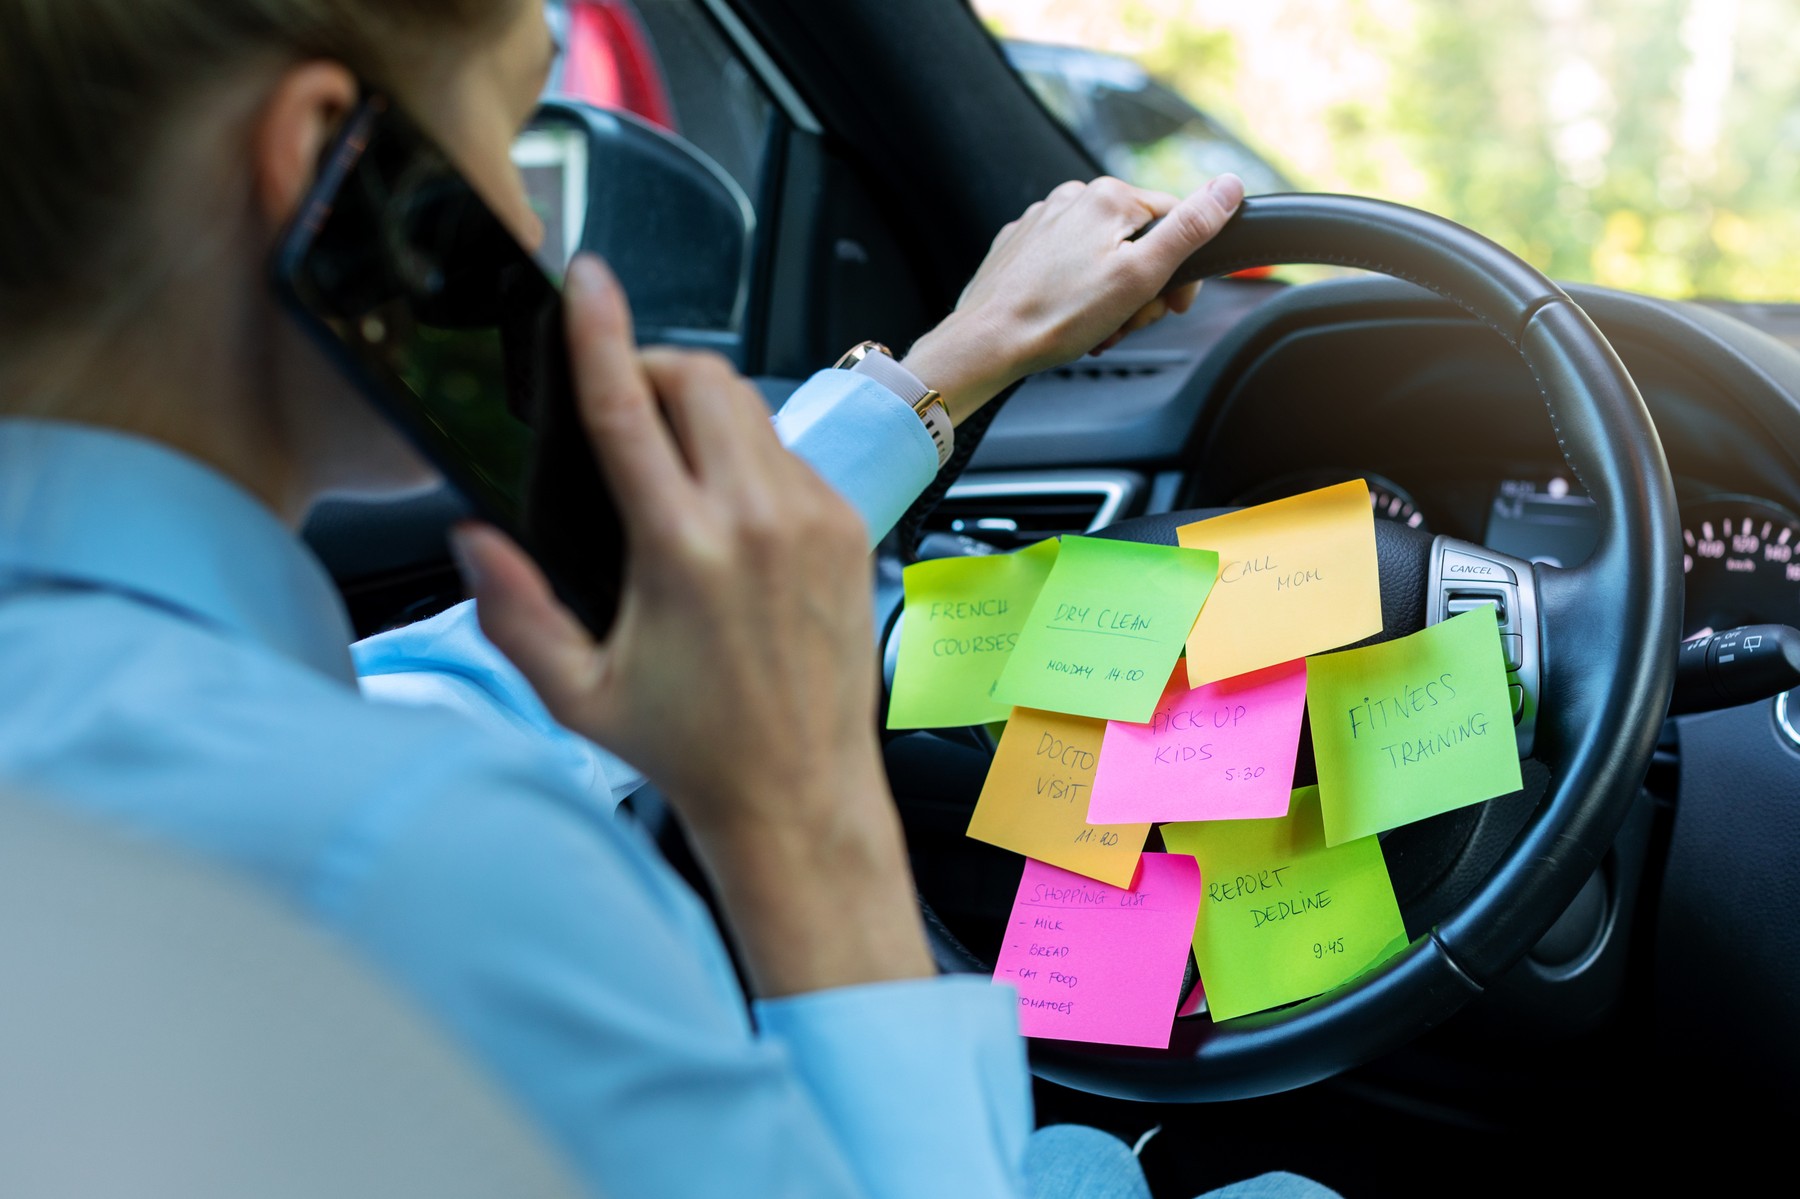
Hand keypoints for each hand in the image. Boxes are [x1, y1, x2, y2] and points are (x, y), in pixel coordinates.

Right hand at [453, 255, 931, 994]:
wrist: (800, 790)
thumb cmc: (690, 747)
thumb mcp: (578, 693)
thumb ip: (514, 611)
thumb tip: (473, 538)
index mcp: (683, 552)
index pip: (629, 411)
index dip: (598, 334)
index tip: (584, 281)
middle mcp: (756, 521)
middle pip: (703, 378)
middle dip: (653, 365)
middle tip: (619, 400)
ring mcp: (812, 518)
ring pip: (751, 406)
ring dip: (702, 406)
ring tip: (668, 457)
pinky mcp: (846, 527)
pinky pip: (787, 451)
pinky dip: (747, 451)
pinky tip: (724, 506)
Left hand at [903, 173, 1244, 421]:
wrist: (987, 343)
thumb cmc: (1058, 316)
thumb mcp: (1140, 275)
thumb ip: (1190, 229)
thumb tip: (1229, 187)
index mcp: (1108, 197)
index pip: (1175, 221)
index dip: (1182, 270)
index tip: (1173, 306)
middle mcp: (1072, 198)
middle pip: (1137, 242)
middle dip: (1142, 289)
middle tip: (1127, 323)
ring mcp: (1042, 221)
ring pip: (1101, 257)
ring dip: (1111, 297)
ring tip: (1096, 328)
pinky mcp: (1020, 247)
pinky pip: (1066, 266)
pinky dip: (1077, 293)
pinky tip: (1070, 320)